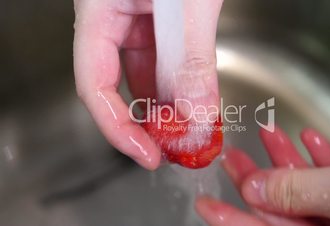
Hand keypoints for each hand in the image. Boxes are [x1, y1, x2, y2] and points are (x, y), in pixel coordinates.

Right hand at [73, 0, 222, 169]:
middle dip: (147, 121)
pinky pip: (163, 60)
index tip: (147, 154)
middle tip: (173, 148)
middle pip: (118, 85)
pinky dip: (179, 83)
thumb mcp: (192, 4)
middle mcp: (111, 19)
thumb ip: (193, 56)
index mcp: (99, 10)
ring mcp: (133, 20)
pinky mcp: (156, 22)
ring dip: (168, 105)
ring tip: (189, 132)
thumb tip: (197, 114)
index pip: (93, 83)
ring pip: (145, 75)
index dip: (117, 127)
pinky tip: (194, 103)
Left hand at [196, 126, 329, 225]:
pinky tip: (312, 139)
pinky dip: (327, 160)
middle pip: (283, 211)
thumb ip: (299, 192)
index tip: (205, 206)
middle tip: (230, 160)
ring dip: (288, 162)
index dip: (230, 221)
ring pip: (311, 192)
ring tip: (266, 136)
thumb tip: (255, 191)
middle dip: (256, 181)